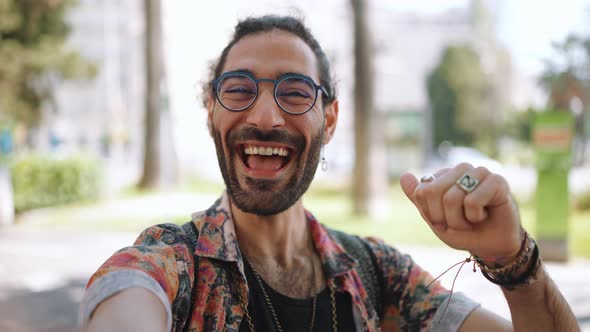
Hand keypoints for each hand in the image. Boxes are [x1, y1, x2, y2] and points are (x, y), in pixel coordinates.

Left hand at [400, 163, 522, 260]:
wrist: (493, 246)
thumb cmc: (464, 232)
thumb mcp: (435, 219)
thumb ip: (418, 197)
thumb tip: (403, 176)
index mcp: (443, 176)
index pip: (422, 192)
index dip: (431, 214)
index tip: (445, 221)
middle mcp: (459, 169)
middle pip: (434, 192)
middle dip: (444, 218)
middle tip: (460, 223)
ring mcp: (478, 172)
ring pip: (452, 197)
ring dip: (460, 220)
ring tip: (473, 218)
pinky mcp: (496, 180)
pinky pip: (472, 201)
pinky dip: (476, 216)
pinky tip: (486, 214)